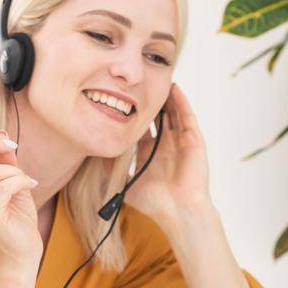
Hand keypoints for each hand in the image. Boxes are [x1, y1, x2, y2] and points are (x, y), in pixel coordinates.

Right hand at [0, 116, 42, 265]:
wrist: (23, 250)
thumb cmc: (17, 215)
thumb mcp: (13, 180)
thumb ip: (5, 158)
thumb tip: (2, 133)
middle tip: (11, 143)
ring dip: (15, 171)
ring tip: (26, 181)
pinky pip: (6, 186)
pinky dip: (23, 181)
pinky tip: (32, 185)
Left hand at [126, 84, 216, 241]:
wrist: (177, 211)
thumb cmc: (154, 202)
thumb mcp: (126, 182)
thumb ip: (112, 169)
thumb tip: (93, 157)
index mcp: (149, 152)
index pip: (139, 126)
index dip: (130, 112)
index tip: (118, 96)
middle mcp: (165, 144)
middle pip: (156, 115)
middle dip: (148, 99)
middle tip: (137, 81)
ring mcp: (180, 141)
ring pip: (173, 111)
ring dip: (165, 95)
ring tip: (156, 76)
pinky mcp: (194, 141)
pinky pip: (187, 116)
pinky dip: (181, 102)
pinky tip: (174, 88)